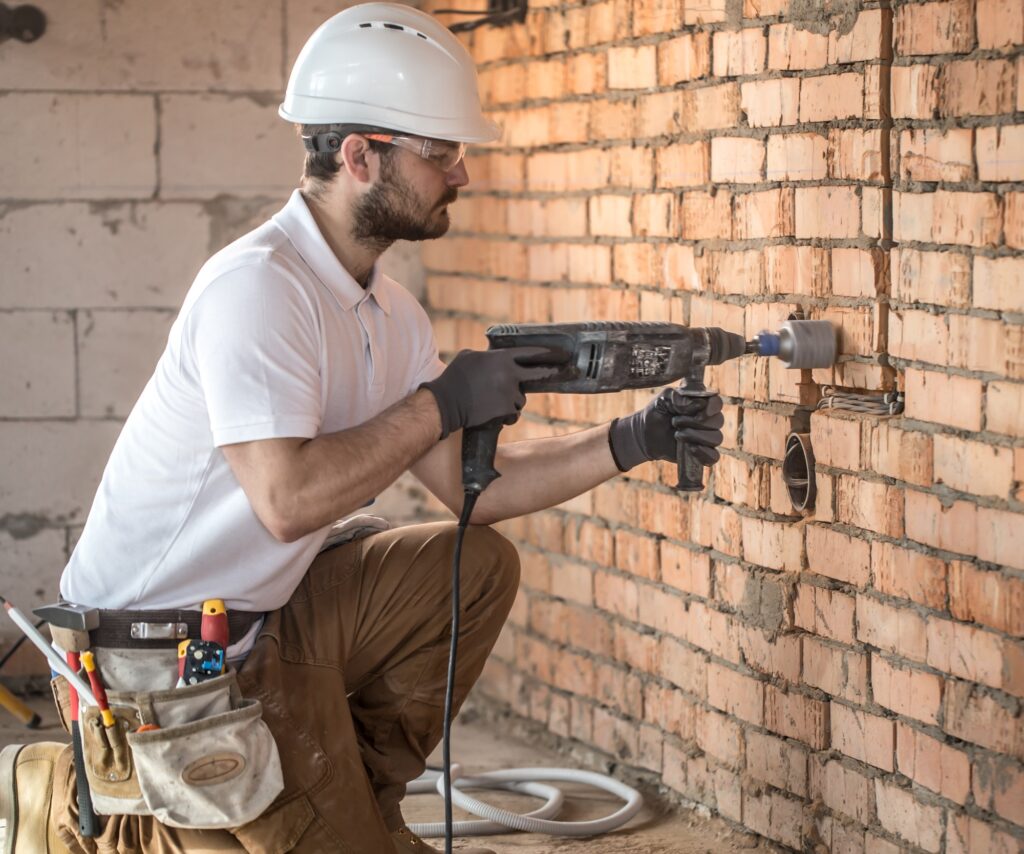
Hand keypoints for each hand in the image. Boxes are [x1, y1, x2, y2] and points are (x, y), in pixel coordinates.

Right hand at [420, 346, 567, 438]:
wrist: (446, 402)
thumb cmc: (455, 377)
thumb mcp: (470, 356)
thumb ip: (488, 357)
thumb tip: (495, 358)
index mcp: (501, 358)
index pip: (530, 353)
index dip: (546, 352)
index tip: (558, 353)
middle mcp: (509, 375)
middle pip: (538, 374)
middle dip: (552, 372)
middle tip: (562, 371)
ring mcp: (509, 393)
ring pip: (521, 399)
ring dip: (512, 401)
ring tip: (493, 401)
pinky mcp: (506, 411)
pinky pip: (513, 414)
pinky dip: (506, 416)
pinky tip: (493, 413)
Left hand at [608, 387, 724, 471]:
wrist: (645, 434)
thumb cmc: (656, 412)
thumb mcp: (664, 399)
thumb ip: (680, 398)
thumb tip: (700, 405)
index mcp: (701, 403)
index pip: (717, 403)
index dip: (713, 406)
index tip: (701, 410)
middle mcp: (707, 420)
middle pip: (718, 421)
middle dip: (696, 422)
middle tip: (675, 422)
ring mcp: (706, 438)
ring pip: (716, 438)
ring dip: (696, 436)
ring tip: (677, 434)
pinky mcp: (701, 453)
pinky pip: (714, 457)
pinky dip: (704, 453)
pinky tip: (690, 449)